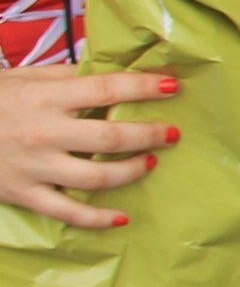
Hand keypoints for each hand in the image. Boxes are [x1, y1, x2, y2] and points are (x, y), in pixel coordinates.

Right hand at [0, 66, 179, 228]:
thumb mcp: (19, 78)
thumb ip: (63, 75)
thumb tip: (106, 68)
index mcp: (43, 97)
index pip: (104, 89)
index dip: (142, 88)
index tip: (173, 87)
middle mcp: (43, 132)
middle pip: (110, 136)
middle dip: (149, 134)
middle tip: (171, 133)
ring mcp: (34, 166)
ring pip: (97, 176)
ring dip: (132, 171)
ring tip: (150, 163)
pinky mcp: (24, 194)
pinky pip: (68, 211)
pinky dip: (97, 218)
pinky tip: (121, 217)